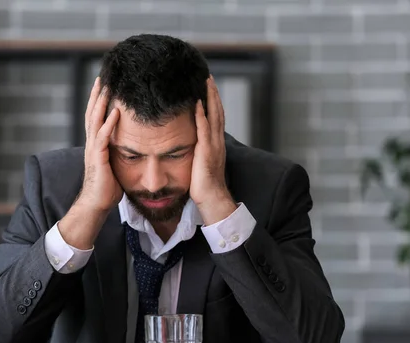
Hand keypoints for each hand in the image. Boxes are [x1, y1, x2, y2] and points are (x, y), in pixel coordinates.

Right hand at [77, 77, 122, 211]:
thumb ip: (119, 152)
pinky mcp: (98, 158)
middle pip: (92, 113)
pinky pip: (103, 138)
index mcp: (97, 144)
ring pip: (95, 121)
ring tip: (107, 87)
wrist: (97, 204)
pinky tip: (115, 113)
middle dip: (97, 95)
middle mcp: (92, 143)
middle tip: (103, 77)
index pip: (96, 117)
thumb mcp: (115, 164)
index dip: (100, 101)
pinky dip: (108, 124)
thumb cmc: (108, 187)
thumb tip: (132, 146)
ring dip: (101, 104)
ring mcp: (93, 150)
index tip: (106, 85)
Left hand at [191, 76, 236, 224]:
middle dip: (213, 94)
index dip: (213, 101)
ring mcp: (214, 146)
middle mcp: (217, 141)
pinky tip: (197, 103)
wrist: (212, 199)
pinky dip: (201, 115)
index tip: (208, 86)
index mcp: (216, 143)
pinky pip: (204, 130)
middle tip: (208, 77)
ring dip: (210, 98)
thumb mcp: (201, 162)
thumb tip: (191, 144)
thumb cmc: (204, 185)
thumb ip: (199, 150)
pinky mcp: (206, 152)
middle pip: (217, 111)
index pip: (216, 117)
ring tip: (205, 82)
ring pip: (214, 116)